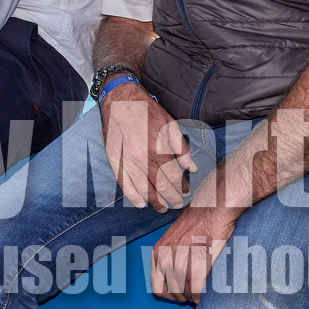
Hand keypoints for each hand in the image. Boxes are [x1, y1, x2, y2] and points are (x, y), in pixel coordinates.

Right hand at [101, 82, 197, 212]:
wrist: (121, 100)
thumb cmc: (147, 112)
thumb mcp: (170, 125)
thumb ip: (182, 149)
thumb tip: (193, 168)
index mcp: (159, 148)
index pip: (173, 176)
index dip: (181, 187)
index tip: (186, 192)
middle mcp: (143, 158)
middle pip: (160, 186)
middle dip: (171, 198)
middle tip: (177, 204)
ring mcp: (127, 161)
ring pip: (143, 188)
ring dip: (154, 201)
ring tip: (162, 208)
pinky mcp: (115, 161)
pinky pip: (124, 184)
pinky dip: (132, 196)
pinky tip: (141, 204)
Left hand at [151, 203, 240, 304]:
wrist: (212, 210)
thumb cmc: (197, 220)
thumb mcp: (174, 237)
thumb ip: (171, 256)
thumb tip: (176, 275)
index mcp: (158, 253)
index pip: (157, 287)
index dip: (169, 294)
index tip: (178, 293)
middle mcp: (165, 260)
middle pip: (172, 293)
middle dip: (183, 297)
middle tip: (192, 294)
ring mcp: (180, 265)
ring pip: (185, 294)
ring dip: (193, 297)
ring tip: (200, 292)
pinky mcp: (196, 268)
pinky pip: (196, 292)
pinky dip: (201, 296)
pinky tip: (205, 293)